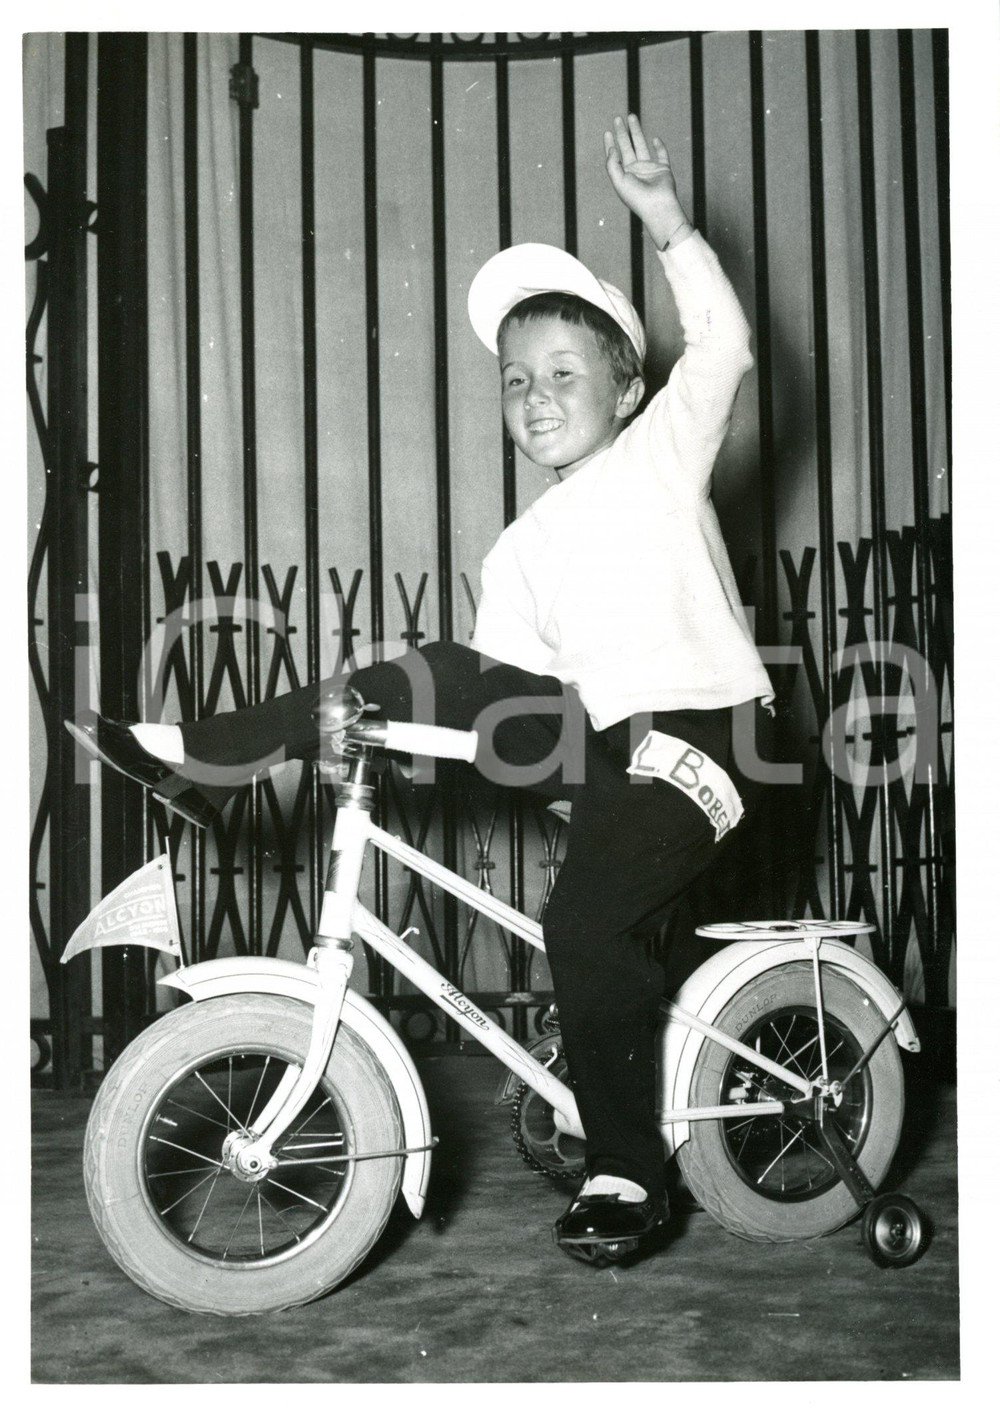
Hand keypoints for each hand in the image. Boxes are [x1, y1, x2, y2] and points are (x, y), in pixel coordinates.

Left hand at [604, 114, 690, 248]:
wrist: (657, 206)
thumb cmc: (636, 197)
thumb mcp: (618, 181)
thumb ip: (612, 164)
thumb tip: (611, 148)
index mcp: (624, 175)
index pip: (615, 156)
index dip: (610, 144)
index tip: (607, 132)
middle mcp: (635, 170)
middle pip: (627, 146)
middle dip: (622, 132)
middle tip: (617, 119)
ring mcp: (649, 169)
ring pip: (641, 145)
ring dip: (636, 131)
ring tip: (631, 116)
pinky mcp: (663, 169)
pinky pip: (662, 155)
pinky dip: (659, 146)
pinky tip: (655, 139)